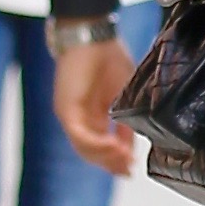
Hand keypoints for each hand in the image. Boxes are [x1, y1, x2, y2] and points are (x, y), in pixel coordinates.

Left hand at [54, 38, 137, 176]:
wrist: (92, 35)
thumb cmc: (109, 56)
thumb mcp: (126, 92)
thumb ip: (128, 118)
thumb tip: (137, 140)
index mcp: (93, 115)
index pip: (102, 145)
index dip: (117, 159)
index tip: (132, 168)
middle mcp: (80, 119)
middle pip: (92, 152)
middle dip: (111, 164)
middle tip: (129, 170)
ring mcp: (71, 115)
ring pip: (85, 148)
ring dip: (106, 158)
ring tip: (125, 161)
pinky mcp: (67, 110)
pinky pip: (80, 136)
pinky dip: (98, 146)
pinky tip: (115, 148)